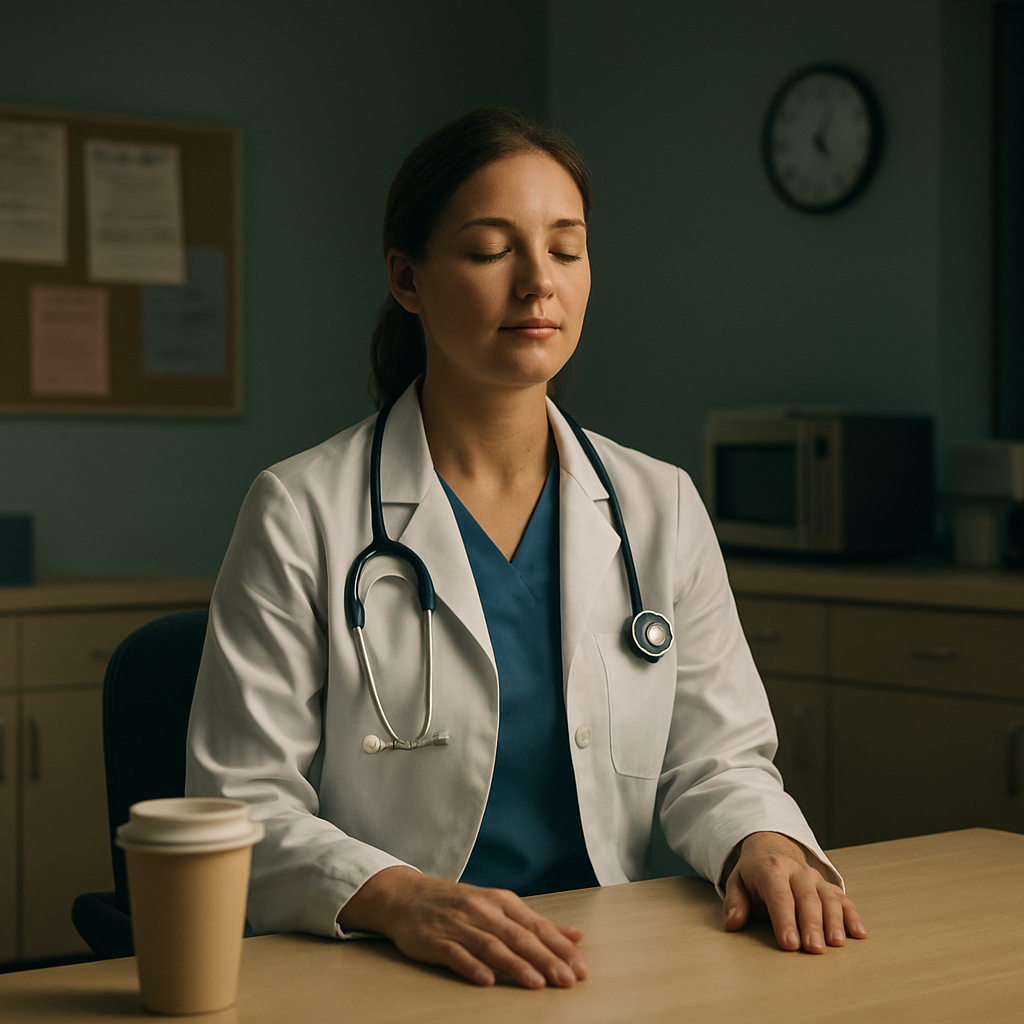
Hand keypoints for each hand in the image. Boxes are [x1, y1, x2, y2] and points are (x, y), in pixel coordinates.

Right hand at [337, 866, 587, 987]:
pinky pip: (455, 954)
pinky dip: (471, 966)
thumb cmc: (458, 904)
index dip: (560, 948)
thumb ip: (535, 923)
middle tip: (567, 980)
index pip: (536, 926)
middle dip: (545, 959)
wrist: (406, 896)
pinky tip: (486, 979)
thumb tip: (576, 935)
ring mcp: (458, 924)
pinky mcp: (434, 939)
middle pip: (518, 937)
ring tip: (536, 983)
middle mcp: (482, 910)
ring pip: (491, 946)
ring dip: (515, 965)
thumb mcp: (498, 906)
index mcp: (501, 901)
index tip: (580, 968)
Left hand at [722, 832, 865, 952]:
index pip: (779, 896)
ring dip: (834, 921)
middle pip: (806, 899)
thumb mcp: (737, 883)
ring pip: (828, 898)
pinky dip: (852, 915)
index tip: (789, 944)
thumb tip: (732, 923)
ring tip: (836, 944)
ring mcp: (816, 878)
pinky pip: (844, 899)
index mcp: (772, 869)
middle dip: (811, 925)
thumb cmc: (754, 875)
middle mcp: (797, 871)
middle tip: (813, 949)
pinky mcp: (829, 886)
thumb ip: (735, 903)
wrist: (772, 850)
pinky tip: (858, 933)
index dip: (784, 920)